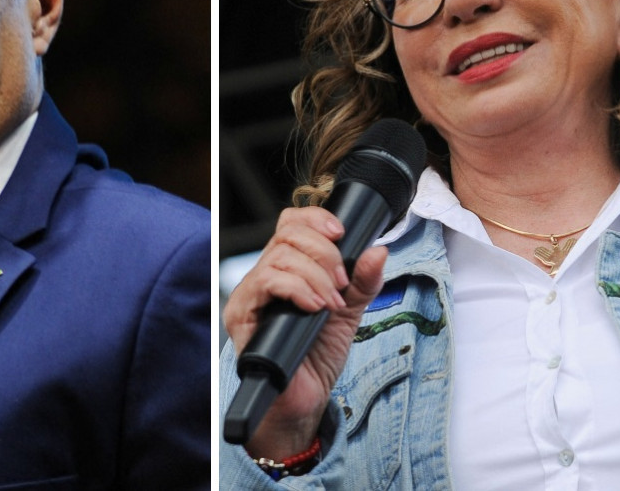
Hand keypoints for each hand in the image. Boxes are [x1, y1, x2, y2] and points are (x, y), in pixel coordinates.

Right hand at [223, 205, 387, 458]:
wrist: (303, 400)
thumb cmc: (317, 358)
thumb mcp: (349, 313)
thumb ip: (363, 282)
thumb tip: (378, 250)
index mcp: (287, 269)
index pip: (291, 223)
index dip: (315, 219)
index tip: (341, 234)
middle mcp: (265, 276)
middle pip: (287, 233)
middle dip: (324, 252)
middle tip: (341, 283)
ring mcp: (251, 294)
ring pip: (279, 256)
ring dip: (315, 276)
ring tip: (331, 303)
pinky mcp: (241, 314)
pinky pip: (266, 282)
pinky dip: (297, 289)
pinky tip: (314, 307)